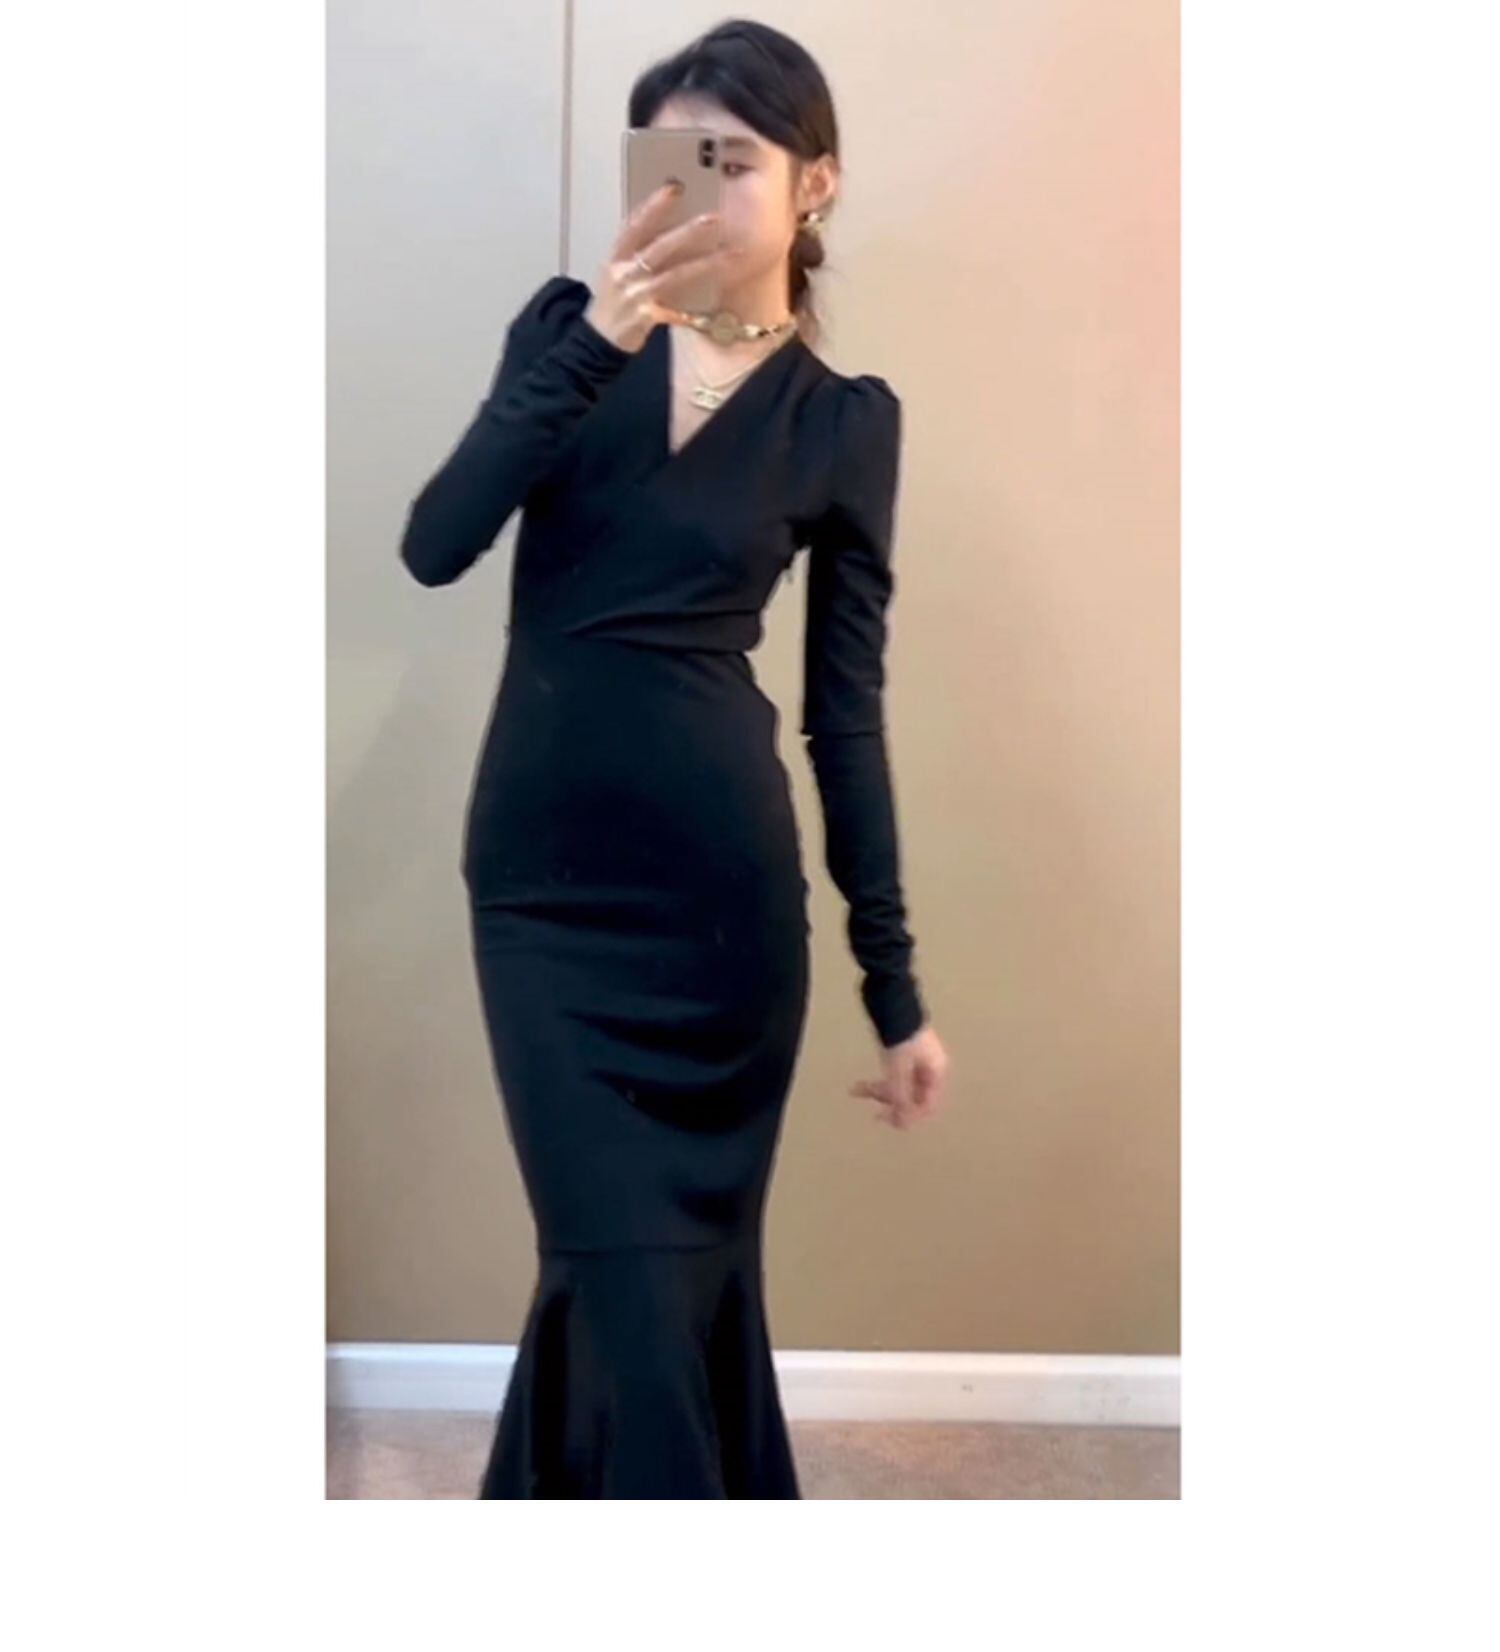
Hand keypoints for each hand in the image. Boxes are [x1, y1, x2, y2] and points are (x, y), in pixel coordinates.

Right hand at [584, 182, 728, 353]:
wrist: (598, 340)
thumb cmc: (611, 302)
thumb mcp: (616, 272)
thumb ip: (636, 254)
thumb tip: (671, 233)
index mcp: (615, 258)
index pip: (634, 225)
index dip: (653, 206)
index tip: (674, 188)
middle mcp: (624, 273)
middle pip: (659, 247)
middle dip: (688, 232)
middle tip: (714, 218)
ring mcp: (635, 296)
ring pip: (674, 276)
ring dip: (704, 265)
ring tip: (730, 256)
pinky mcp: (645, 317)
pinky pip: (675, 312)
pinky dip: (691, 312)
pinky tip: (711, 311)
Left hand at [850, 1022, 949, 1129]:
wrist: (893, 1001)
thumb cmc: (901, 1037)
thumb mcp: (898, 1070)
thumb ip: (900, 1097)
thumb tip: (902, 1122)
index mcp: (936, 1072)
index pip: (927, 1105)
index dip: (909, 1116)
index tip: (887, 1118)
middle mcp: (929, 1068)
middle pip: (912, 1097)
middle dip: (891, 1103)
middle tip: (873, 1111)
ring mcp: (916, 1060)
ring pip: (900, 1086)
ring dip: (879, 1091)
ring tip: (856, 1091)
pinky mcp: (903, 1054)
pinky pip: (892, 1075)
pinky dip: (878, 1081)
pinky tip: (859, 1086)